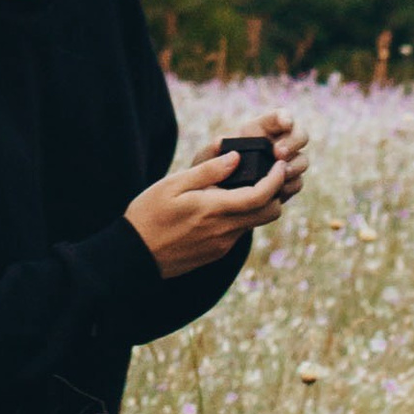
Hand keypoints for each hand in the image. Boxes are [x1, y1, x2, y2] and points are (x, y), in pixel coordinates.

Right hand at [126, 125, 303, 279]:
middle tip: (268, 175)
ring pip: (256, 223)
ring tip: (244, 186)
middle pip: (270, 213)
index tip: (279, 165)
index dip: (276, 179)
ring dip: (259, 205)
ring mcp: (222, 244)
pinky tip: (224, 205)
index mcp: (214, 209)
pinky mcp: (217, 252)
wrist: (135, 256)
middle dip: (275, 193)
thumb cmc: (148, 214)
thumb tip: (236, 157)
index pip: (261, 196)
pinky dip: (242, 216)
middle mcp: (224, 230)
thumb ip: (207, 171)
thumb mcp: (172, 185)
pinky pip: (239, 232)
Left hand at [195, 111, 308, 199]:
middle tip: (278, 154)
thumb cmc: (209, 172)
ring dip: (294, 166)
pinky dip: (290, 185)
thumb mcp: (204, 160)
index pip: (279, 117)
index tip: (285, 123)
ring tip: (280, 174)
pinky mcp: (286, 184)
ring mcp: (284, 164)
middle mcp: (276, 143)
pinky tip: (278, 191)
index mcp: (259, 130)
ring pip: (302, 160)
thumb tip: (218, 143)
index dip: (286, 117)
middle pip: (300, 135)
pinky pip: (297, 182)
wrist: (214, 198)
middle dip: (293, 142)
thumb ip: (209, 151)